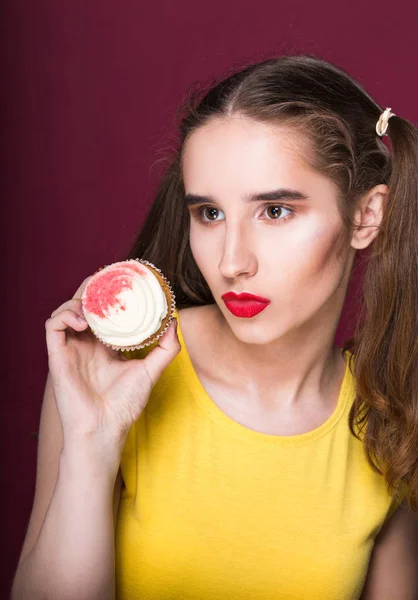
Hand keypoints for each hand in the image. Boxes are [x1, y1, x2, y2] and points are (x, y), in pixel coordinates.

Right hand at [45, 276, 180, 442]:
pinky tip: (82, 320)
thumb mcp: (151, 371)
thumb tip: (173, 320)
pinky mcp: (57, 355)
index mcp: (106, 344)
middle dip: (95, 287)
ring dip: (80, 299)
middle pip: (86, 304)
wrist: (104, 430)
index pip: (107, 310)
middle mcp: (88, 342)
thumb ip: (166, 348)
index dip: (112, 292)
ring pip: (68, 309)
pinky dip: (65, 314)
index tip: (126, 276)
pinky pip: (53, 325)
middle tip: (109, 275)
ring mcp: (72, 348)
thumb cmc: (124, 405)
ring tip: (96, 302)